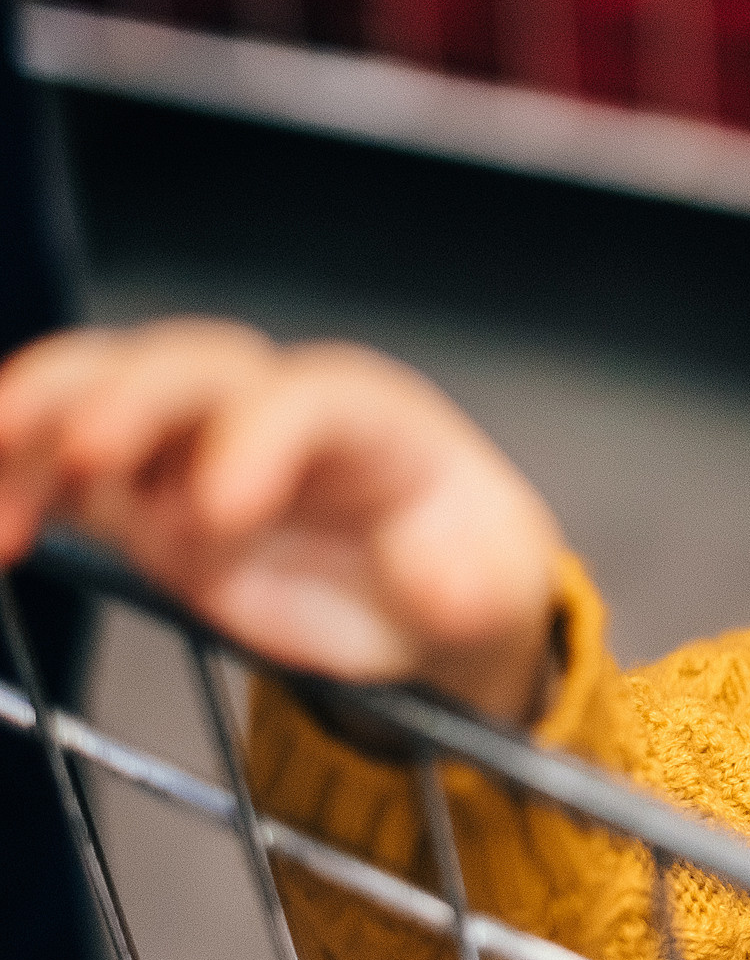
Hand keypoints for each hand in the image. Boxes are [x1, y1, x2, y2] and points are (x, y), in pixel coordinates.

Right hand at [0, 320, 564, 721]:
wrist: (426, 587)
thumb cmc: (458, 567)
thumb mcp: (491, 588)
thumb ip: (464, 584)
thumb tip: (439, 580)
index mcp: (373, 420)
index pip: (311, 400)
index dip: (259, 438)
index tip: (222, 510)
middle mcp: (273, 409)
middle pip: (194, 370)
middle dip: (134, 401)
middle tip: (88, 458)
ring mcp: (197, 441)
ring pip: (104, 388)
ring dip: (39, 422)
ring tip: (1, 495)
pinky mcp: (141, 487)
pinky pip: (60, 460)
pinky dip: (16, 482)